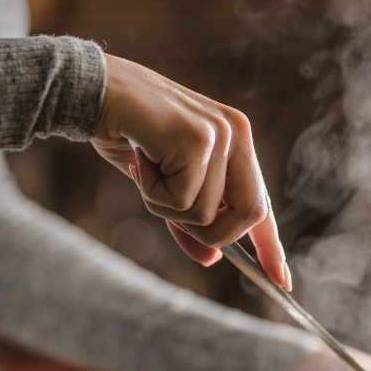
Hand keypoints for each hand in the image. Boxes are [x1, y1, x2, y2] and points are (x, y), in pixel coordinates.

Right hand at [90, 54, 288, 287]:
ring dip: (164, 206)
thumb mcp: (163, 185)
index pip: (261, 202)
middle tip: (170, 214)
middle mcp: (237, 133)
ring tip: (145, 169)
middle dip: (210, 233)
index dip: (271, 245)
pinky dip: (151, 193)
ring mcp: (220, 134)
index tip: (282, 280)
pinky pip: (181, 201)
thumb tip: (211, 258)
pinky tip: (139, 160)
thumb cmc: (127, 133)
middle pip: (248, 215)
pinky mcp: (197, 139)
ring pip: (206, 214)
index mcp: (237, 141)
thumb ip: (190, 219)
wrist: (88, 90)